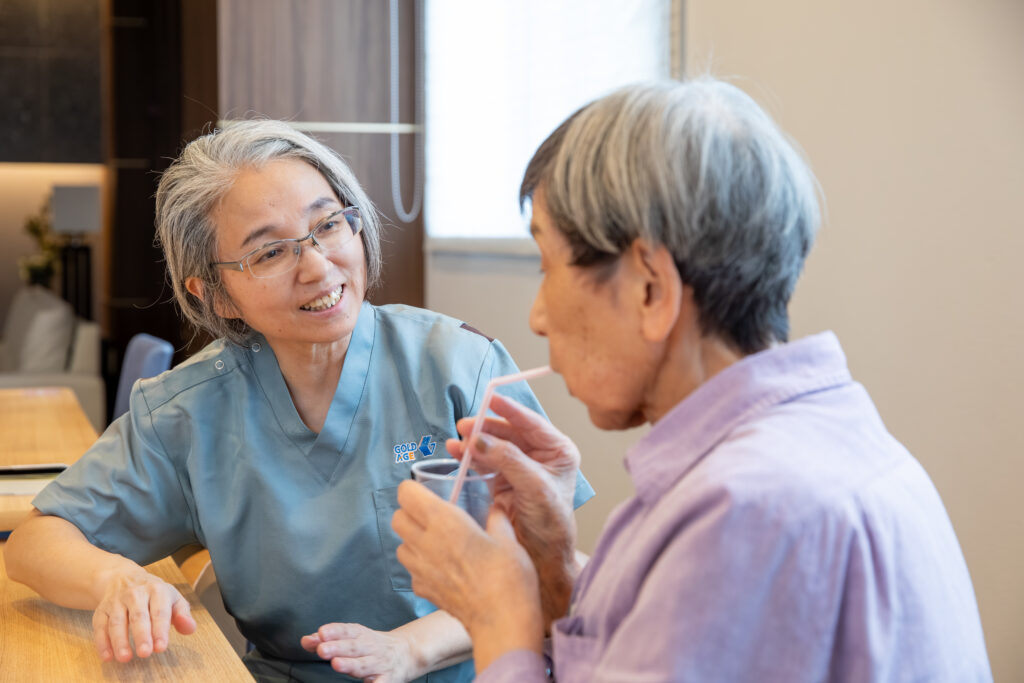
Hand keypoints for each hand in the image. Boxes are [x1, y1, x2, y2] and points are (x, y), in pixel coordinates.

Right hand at [92, 567, 195, 661]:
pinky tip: (107, 656)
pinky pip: (100, 626)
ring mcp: (117, 601)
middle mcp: (135, 593)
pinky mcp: (102, 609)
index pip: (159, 612)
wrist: (124, 577)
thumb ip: (183, 615)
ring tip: (125, 658)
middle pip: (138, 616)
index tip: (161, 647)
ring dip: (120, 641)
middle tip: (145, 653)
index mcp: (157, 590)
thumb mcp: (173, 598)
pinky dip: (102, 642)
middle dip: (142, 635)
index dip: (160, 630)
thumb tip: (189, 628)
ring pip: (117, 622)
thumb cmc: (155, 594)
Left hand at [301, 623, 415, 681]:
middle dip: (338, 648)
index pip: (347, 630)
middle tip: (322, 649)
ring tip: (336, 664)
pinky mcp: (387, 679)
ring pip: (364, 665)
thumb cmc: (371, 646)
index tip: (321, 633)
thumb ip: (327, 640)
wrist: (406, 652)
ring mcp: (379, 664)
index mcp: (361, 635)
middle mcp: (370, 648)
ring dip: (351, 664)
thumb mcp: (352, 638)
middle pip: (353, 647)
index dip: (334, 631)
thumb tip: (305, 641)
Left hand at [392, 481, 543, 670]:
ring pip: (401, 546)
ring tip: (438, 543)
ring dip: (413, 540)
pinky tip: (443, 569)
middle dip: (411, 513)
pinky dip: (421, 567)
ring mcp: (420, 569)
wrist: (501, 622)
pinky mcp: (423, 591)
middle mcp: (425, 542)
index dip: (414, 490)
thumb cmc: (509, 577)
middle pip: (397, 518)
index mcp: (445, 521)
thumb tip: (497, 507)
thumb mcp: (509, 539)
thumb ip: (497, 517)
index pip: (406, 493)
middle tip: (434, 516)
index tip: (429, 493)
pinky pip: (412, 571)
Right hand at [448, 393, 580, 622]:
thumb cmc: (551, 523)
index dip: (511, 410)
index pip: (532, 423)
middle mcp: (540, 456)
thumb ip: (508, 459)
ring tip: (458, 441)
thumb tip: (480, 438)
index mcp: (558, 451)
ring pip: (494, 445)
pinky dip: (470, 457)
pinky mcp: (503, 481)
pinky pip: (484, 462)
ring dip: (475, 442)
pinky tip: (456, 453)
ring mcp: (520, 468)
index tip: (491, 399)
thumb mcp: (534, 486)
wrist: (542, 557)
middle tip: (467, 426)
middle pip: (509, 432)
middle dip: (487, 428)